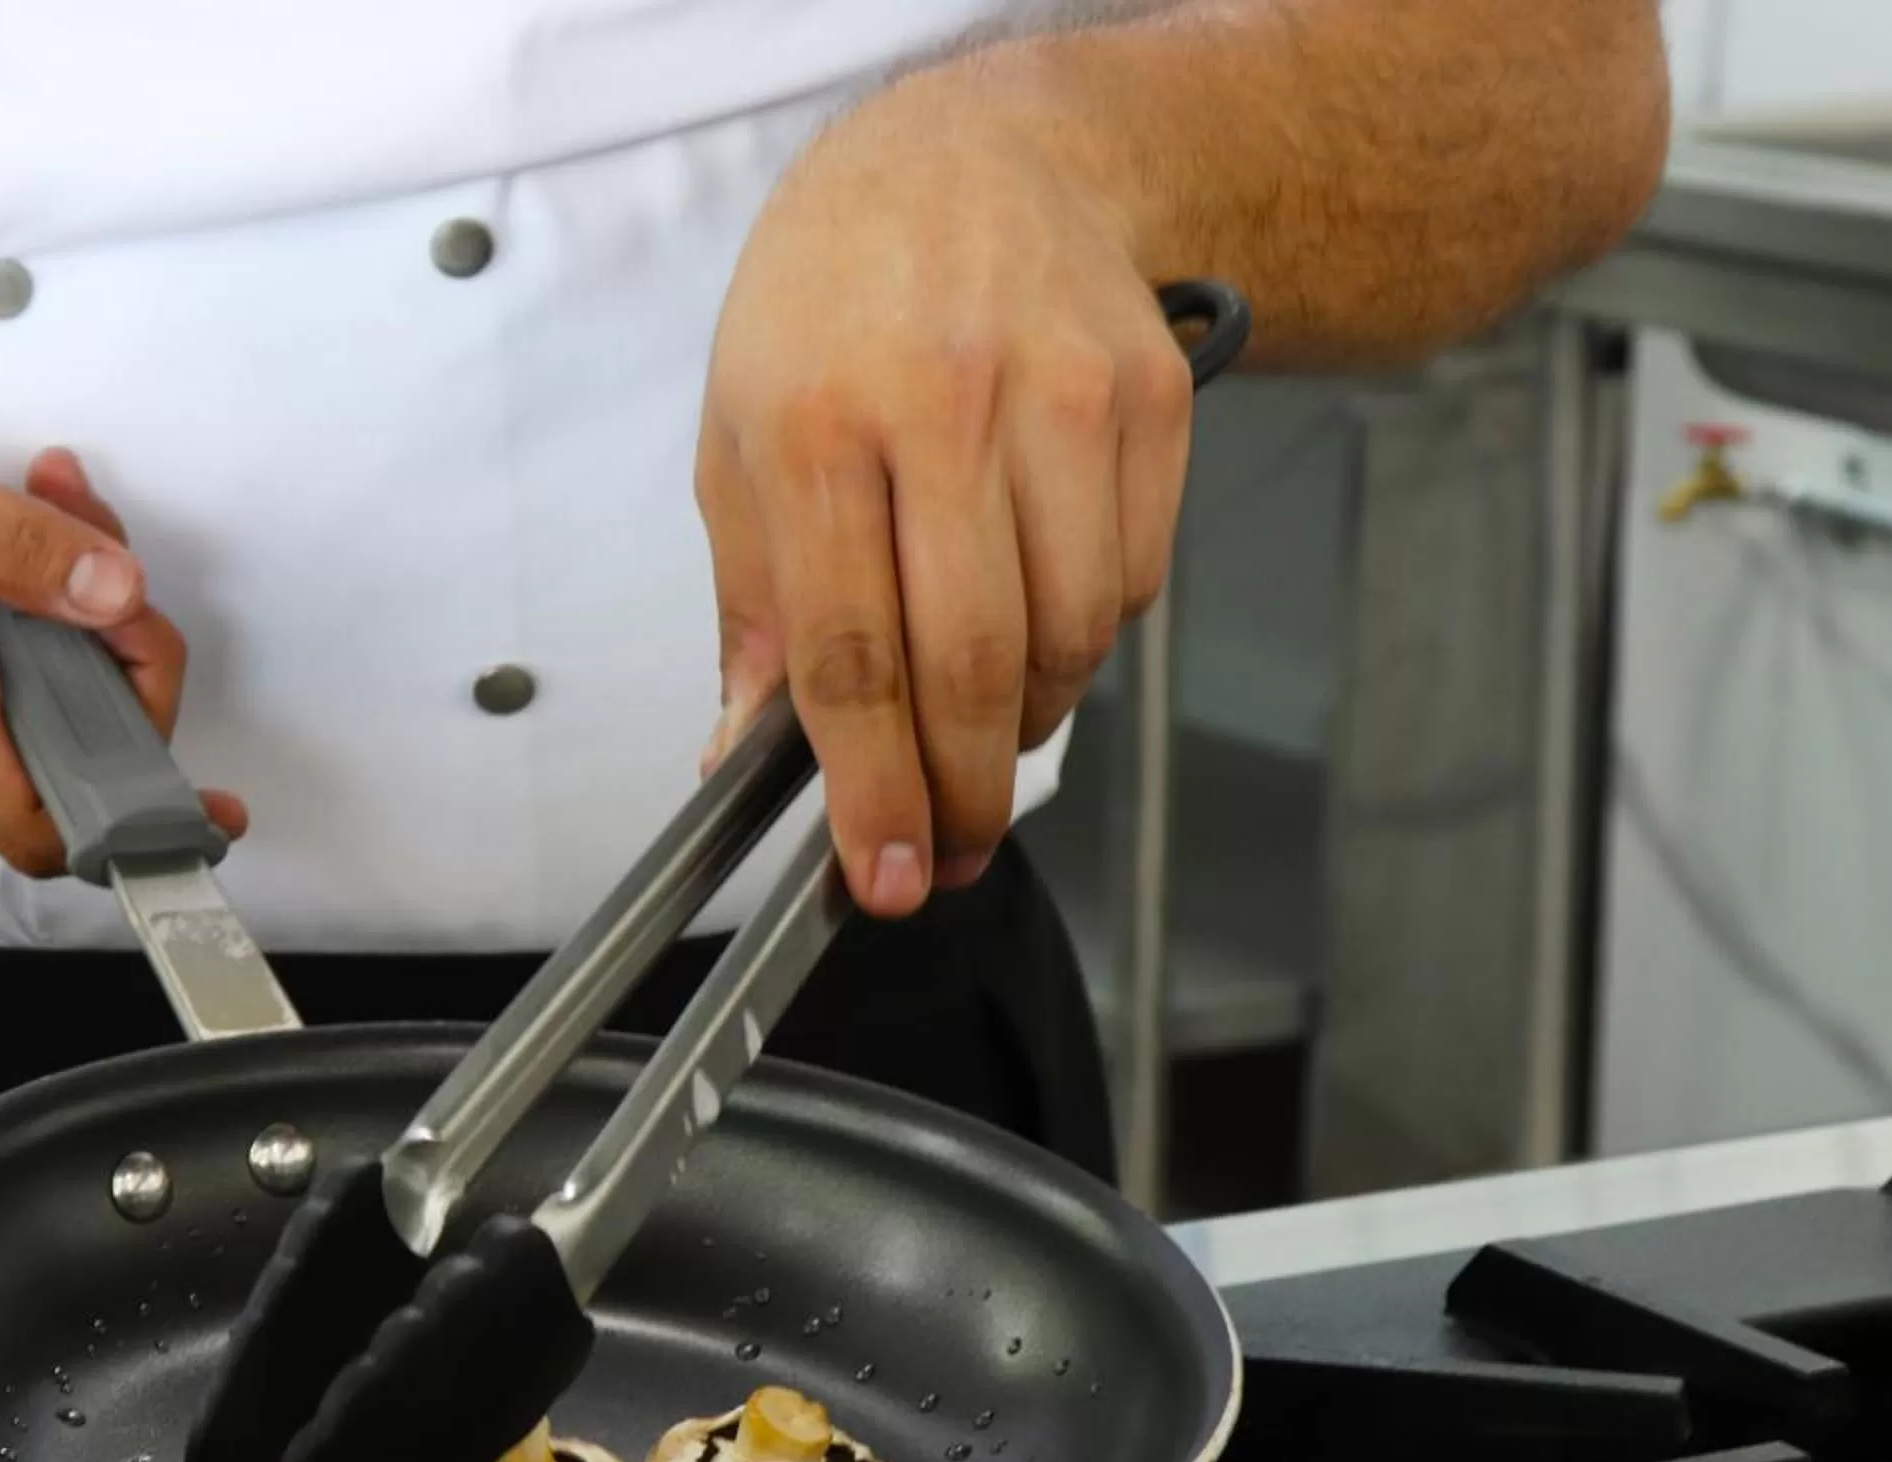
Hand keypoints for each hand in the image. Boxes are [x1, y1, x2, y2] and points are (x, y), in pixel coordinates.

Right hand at [0, 386, 244, 874]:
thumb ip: (17, 548)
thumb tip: (118, 601)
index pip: (47, 827)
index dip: (140, 818)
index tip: (209, 799)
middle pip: (76, 749)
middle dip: (120, 638)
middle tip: (88, 521)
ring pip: (51, 703)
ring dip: (80, 603)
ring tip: (47, 493)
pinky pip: (10, 679)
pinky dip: (37, 607)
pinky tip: (18, 522)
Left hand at [697, 67, 1194, 916]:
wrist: (976, 158)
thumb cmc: (835, 303)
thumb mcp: (741, 435)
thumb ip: (754, 606)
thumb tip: (742, 754)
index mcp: (815, 423)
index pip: (850, 652)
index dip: (872, 786)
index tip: (882, 874)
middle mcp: (944, 404)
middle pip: (972, 661)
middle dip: (960, 792)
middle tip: (944, 856)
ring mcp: (1063, 398)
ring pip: (1070, 636)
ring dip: (1024, 722)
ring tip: (980, 727)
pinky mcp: (1150, 401)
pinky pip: (1133, 582)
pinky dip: (1085, 639)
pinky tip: (1036, 616)